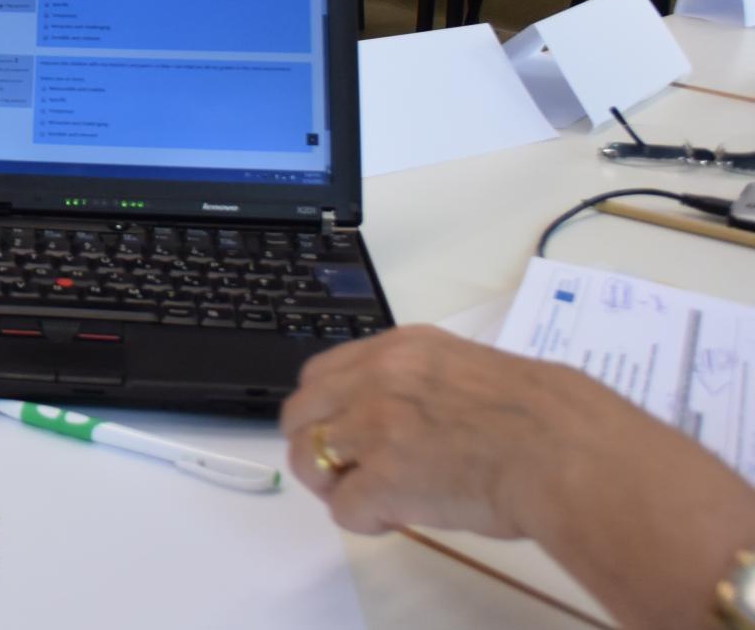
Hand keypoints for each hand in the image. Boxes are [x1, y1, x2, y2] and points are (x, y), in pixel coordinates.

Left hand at [278, 326, 613, 539]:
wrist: (567, 453)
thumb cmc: (547, 419)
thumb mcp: (474, 371)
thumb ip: (427, 383)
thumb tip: (415, 416)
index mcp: (402, 348)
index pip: (323, 373)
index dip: (329, 410)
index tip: (348, 434)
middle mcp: (377, 378)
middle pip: (301, 413)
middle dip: (316, 445)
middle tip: (347, 473)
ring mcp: (374, 426)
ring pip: (307, 456)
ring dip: (332, 484)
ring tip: (369, 499)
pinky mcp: (381, 478)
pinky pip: (341, 507)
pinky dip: (363, 520)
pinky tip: (394, 520)